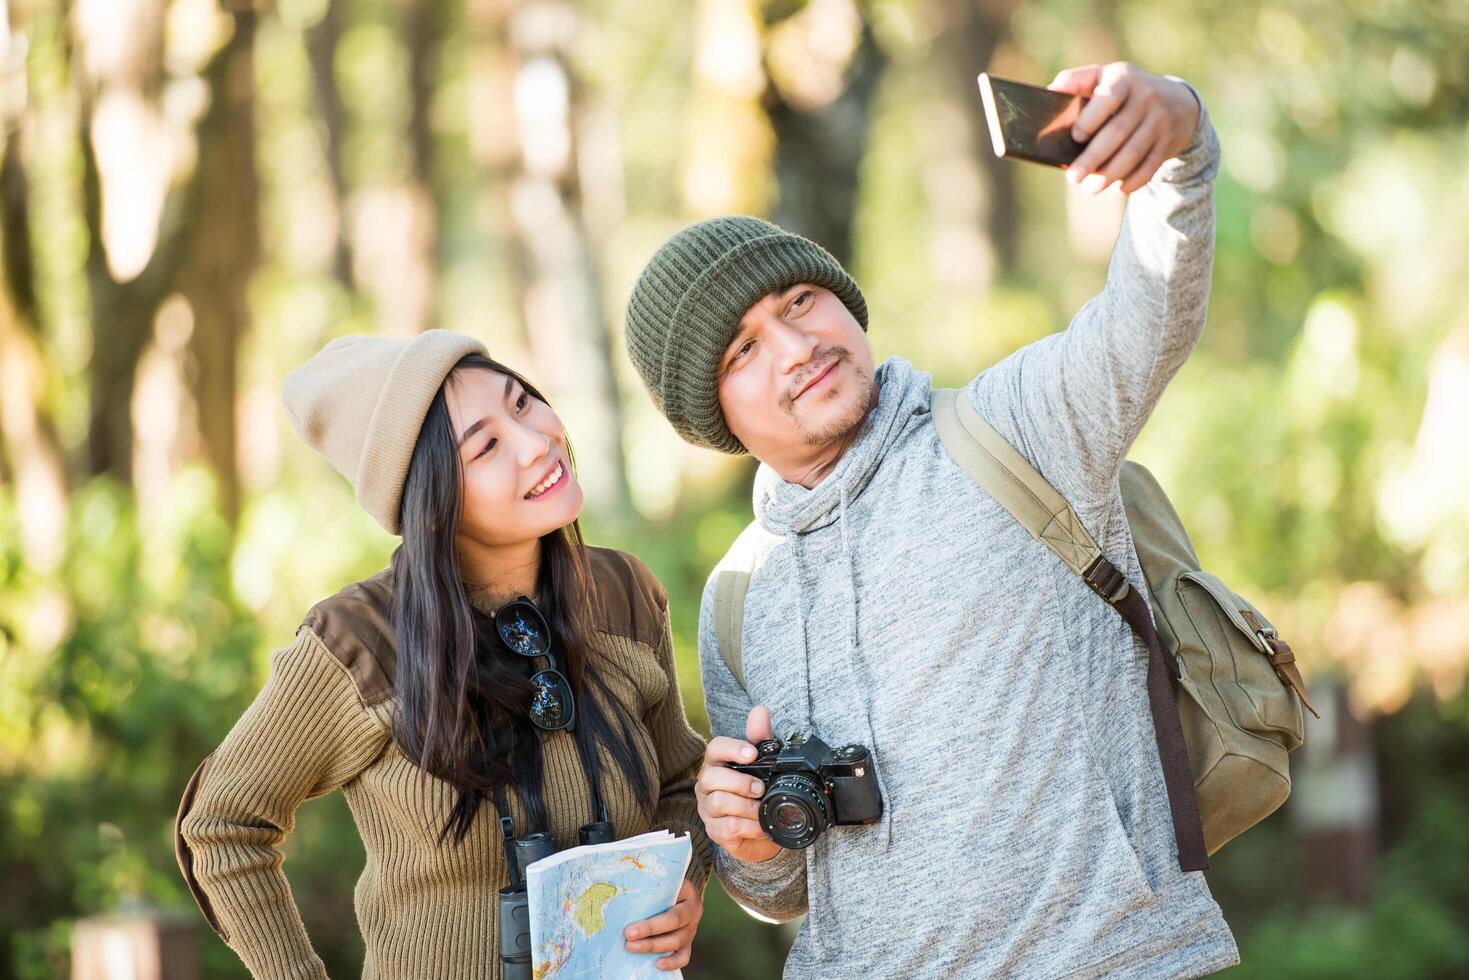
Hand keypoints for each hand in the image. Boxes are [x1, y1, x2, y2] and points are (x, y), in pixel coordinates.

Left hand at [624, 878, 703, 969]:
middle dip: (649, 933)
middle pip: (674, 926)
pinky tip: (657, 965)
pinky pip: (684, 956)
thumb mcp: (660, 882)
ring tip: (632, 947)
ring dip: (653, 947)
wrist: (677, 893)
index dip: (651, 923)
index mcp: (688, 893)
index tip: (630, 930)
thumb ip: (649, 887)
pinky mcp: (688, 943)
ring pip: (677, 942)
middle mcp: (693, 912)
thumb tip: (622, 897)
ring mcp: (691, 929)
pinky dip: (672, 962)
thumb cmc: (663, 886)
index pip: (672, 908)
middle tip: (628, 937)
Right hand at [694, 705, 781, 864]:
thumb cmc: (756, 793)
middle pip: (711, 777)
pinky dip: (748, 826)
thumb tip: (760, 710)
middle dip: (740, 783)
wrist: (761, 829)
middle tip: (761, 788)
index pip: (715, 749)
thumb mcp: (762, 765)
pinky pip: (727, 827)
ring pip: (718, 802)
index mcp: (717, 764)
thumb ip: (760, 738)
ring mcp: (708, 809)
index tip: (752, 754)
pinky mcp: (714, 831)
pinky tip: (761, 825)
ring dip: (746, 806)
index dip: (732, 749)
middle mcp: (707, 785)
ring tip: (762, 808)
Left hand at [1049, 63, 1200, 194]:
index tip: (1075, 137)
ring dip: (1109, 175)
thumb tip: (1052, 91)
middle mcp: (1146, 97)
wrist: (1178, 101)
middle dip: (1093, 158)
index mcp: (1124, 78)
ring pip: (1133, 153)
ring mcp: (1160, 121)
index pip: (1108, 98)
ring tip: (1089, 188)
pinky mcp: (1168, 143)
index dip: (1091, 119)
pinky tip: (1113, 189)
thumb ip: (1078, 81)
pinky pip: (1150, 167)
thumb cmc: (1125, 92)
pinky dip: (1131, 181)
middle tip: (1073, 177)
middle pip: (1118, 132)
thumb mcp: (1105, 77)